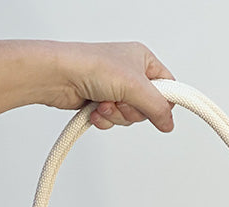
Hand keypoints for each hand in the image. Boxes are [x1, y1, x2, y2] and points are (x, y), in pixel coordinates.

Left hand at [0, 39, 176, 132]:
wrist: (59, 76)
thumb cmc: (92, 66)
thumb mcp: (135, 86)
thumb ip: (157, 107)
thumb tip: (169, 123)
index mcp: (143, 60)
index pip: (168, 87)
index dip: (164, 103)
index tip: (159, 112)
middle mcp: (130, 73)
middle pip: (147, 107)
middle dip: (132, 110)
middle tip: (122, 101)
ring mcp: (115, 89)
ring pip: (129, 117)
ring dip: (116, 115)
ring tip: (104, 102)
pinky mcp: (101, 101)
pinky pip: (113, 121)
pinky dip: (104, 119)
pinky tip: (94, 108)